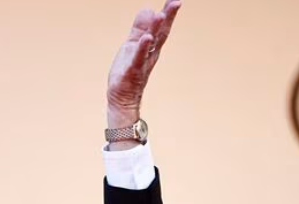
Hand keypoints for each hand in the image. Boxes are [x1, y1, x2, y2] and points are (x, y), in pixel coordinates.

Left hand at [107, 0, 181, 129]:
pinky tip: (146, 38)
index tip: (176, 0)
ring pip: (151, 44)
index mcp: (151, 46)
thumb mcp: (133, 45)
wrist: (122, 98)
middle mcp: (150, 53)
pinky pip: (138, 58)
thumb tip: (149, 9)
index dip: (169, 14)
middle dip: (168, 17)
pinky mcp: (132, 71)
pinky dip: (142, 48)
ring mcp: (142, 62)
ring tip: (160, 15)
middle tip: (176, 2)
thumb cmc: (128, 71)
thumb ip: (139, 28)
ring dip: (156, 30)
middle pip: (161, 33)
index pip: (162, 27)